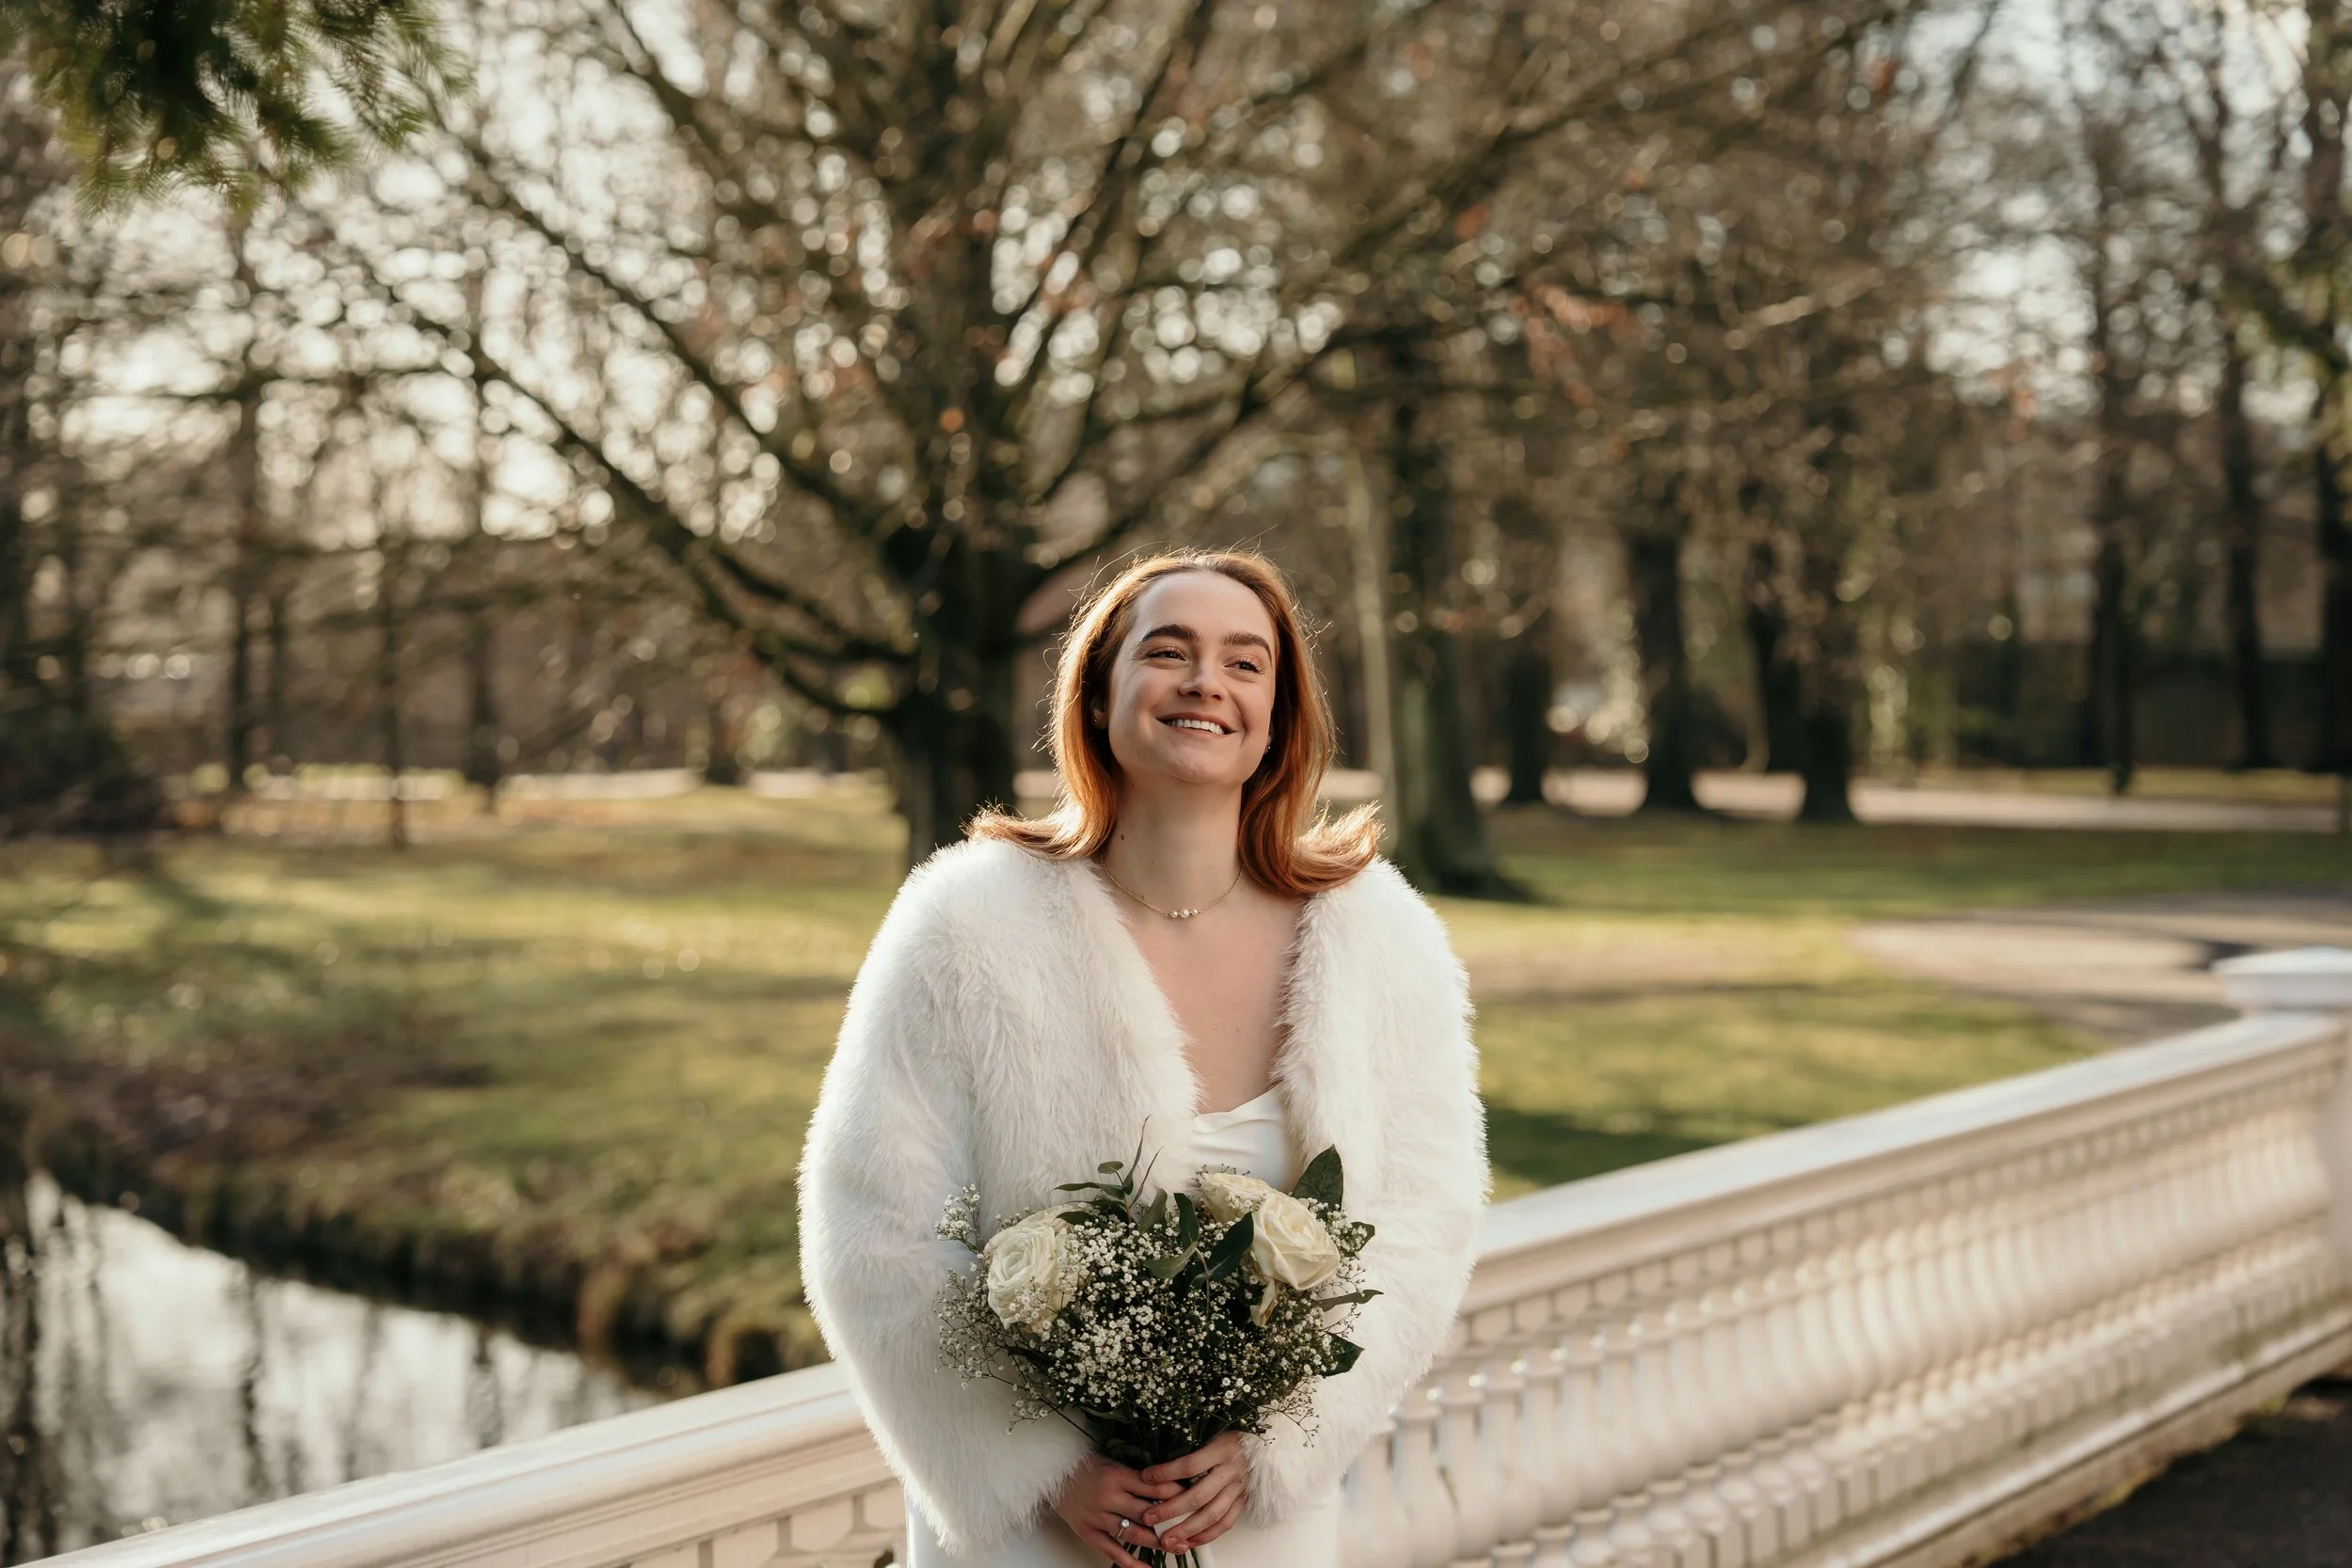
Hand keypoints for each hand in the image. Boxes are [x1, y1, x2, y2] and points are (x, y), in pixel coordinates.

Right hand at [1050, 1452, 1182, 1567]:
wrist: (1050, 1471)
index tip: (1193, 1500)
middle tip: (1191, 1530)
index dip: (1176, 1495)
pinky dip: (1129, 1562)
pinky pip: (1111, 1550)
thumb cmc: (1085, 1464)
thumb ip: (1137, 1475)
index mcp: (1117, 1475)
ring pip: (1133, 1534)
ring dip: (1157, 1543)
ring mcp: (1097, 1516)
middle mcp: (1109, 1496)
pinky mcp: (1087, 1531)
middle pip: (1148, 1514)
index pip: (1154, 1487)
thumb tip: (1170, 1485)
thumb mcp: (1113, 1461)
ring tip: (1176, 1548)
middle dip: (1172, 1524)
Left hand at [1138, 1432, 1248, 1554]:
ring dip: (1187, 1530)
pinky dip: (1206, 1536)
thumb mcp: (1213, 1431)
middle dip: (1171, 1510)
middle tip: (1149, 1518)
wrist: (1270, 1445)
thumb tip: (1159, 1459)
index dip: (1166, 1473)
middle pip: (1199, 1495)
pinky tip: (1189, 1542)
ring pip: (1212, 1515)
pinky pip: (1225, 1523)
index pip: (1190, 1465)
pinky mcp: (1244, 1501)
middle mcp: (1232, 1471)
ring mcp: (1240, 1488)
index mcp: (1223, 1449)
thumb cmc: (1235, 1436)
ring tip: (1166, 1539)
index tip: (1146, 1477)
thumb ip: (1191, 1445)